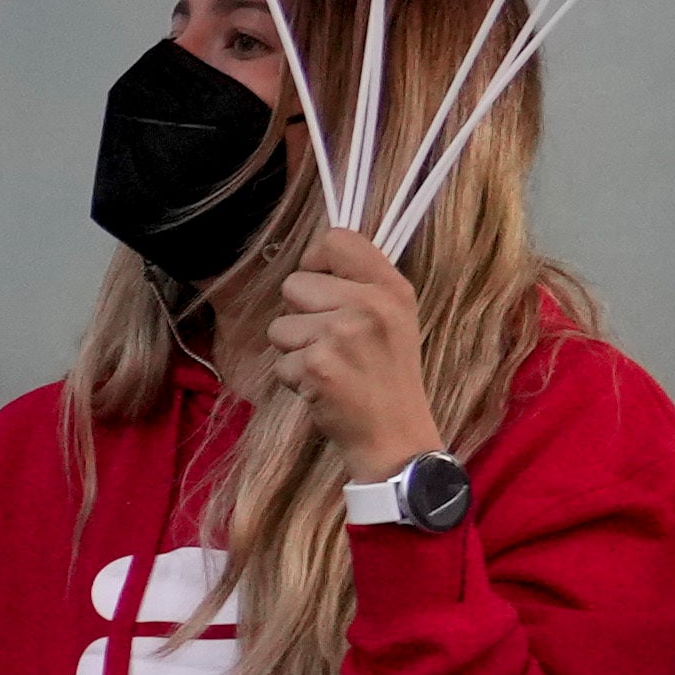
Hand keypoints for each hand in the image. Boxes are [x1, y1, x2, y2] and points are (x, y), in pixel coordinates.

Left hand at [261, 215, 444, 473]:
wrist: (394, 435)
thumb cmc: (386, 374)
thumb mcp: (393, 317)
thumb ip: (360, 283)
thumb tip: (314, 258)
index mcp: (391, 287)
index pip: (337, 239)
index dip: (316, 261)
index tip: (322, 285)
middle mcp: (370, 304)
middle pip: (294, 283)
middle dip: (300, 315)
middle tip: (331, 343)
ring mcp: (342, 334)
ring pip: (279, 325)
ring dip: (294, 349)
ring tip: (330, 367)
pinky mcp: (317, 365)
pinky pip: (279, 361)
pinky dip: (294, 379)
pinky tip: (324, 389)